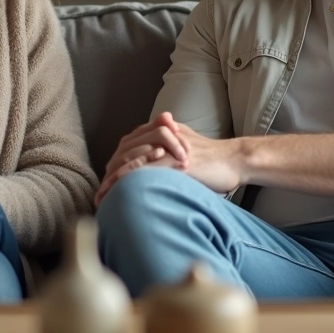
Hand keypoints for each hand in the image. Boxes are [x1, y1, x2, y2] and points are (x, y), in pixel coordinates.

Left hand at [95, 114, 243, 204]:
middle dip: (108, 176)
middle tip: (99, 198)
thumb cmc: (213, 159)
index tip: (105, 188)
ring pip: (131, 160)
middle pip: (124, 154)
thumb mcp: (186, 149)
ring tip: (104, 199)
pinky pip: (145, 169)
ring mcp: (166, 149)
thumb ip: (170, 149)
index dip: (114, 168)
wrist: (234, 160)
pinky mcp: (174, 162)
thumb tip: (154, 162)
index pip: (128, 150)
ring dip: (113, 181)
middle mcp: (160, 138)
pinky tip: (120, 193)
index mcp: (160, 134)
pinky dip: (129, 181)